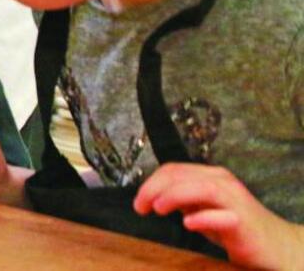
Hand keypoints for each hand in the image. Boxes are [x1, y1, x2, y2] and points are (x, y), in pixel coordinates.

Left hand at [135, 163, 303, 269]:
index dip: (151, 183)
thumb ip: (183, 200)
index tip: (138, 201)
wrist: (276, 246)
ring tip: (158, 209)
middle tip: (140, 206)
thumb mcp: (203, 210)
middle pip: (181, 175)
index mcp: (210, 176)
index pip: (173, 169)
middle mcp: (223, 182)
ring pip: (201, 188)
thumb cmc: (237, 229)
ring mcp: (235, 201)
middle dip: (154, 188)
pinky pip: (223, 216)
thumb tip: (155, 196)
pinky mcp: (244, 222)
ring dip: (174, 196)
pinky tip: (188, 223)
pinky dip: (203, 218)